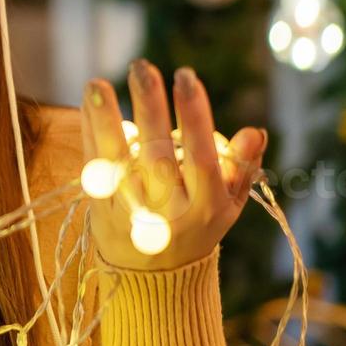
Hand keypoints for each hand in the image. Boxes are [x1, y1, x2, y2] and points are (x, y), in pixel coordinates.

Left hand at [80, 59, 267, 271]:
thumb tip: (255, 130)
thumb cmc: (198, 226)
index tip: (185, 76)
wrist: (156, 279)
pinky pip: (95, 169)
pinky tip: (89, 103)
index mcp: (207, 206)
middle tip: (141, 66)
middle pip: (157, 155)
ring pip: (117, 163)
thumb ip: (242, 167)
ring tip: (97, 84)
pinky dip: (90, 135)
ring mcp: (132, 212)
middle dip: (150, 108)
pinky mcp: (101, 211)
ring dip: (105, 121)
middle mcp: (169, 210)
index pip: (202, 156)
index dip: (195, 117)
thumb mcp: (229, 205)